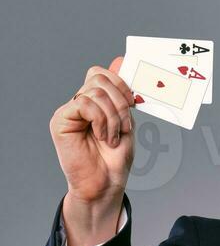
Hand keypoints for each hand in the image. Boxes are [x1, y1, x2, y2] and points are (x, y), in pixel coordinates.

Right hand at [49, 57, 134, 202]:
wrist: (105, 186)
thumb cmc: (114, 160)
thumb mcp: (126, 123)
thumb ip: (123, 95)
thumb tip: (120, 59)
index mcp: (95, 102)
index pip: (102, 74)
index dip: (120, 83)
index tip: (133, 103)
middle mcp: (80, 103)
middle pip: (99, 78)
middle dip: (120, 101)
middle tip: (124, 126)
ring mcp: (69, 111)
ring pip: (95, 92)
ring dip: (113, 117)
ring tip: (112, 138)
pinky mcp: (61, 120)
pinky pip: (84, 103)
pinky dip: (100, 120)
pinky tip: (103, 137)